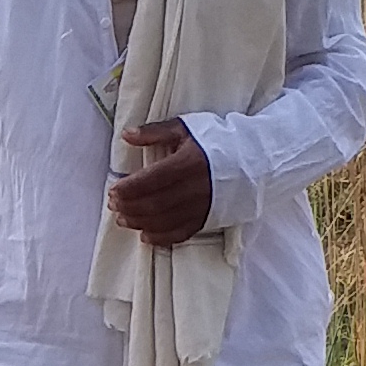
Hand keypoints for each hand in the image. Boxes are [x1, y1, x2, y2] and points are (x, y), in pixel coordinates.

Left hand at [107, 121, 213, 247]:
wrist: (252, 159)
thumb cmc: (215, 140)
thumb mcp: (185, 128)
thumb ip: (154, 132)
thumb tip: (127, 135)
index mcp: (187, 163)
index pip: (150, 180)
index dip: (128, 188)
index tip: (113, 190)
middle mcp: (194, 188)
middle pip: (153, 203)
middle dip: (129, 207)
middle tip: (113, 206)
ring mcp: (201, 206)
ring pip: (164, 221)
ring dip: (139, 222)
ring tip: (123, 219)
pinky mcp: (207, 219)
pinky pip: (180, 233)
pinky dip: (160, 237)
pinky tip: (145, 235)